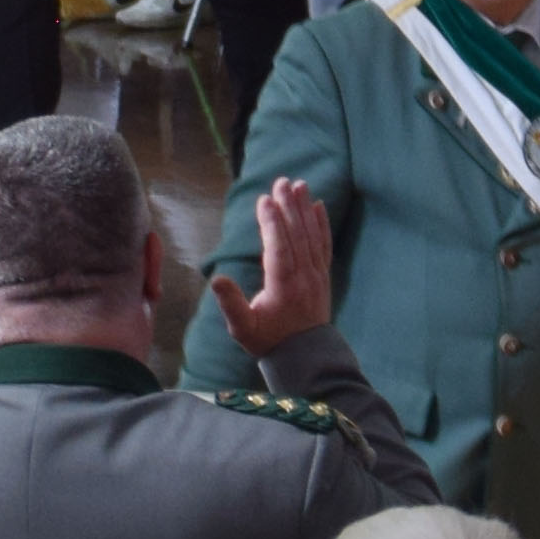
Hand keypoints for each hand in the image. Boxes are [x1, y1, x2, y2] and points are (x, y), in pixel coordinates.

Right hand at [207, 178, 340, 356]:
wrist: (304, 357)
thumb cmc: (268, 340)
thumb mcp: (243, 328)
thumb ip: (231, 303)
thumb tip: (216, 279)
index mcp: (283, 286)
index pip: (278, 247)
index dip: (272, 223)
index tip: (265, 200)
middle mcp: (303, 276)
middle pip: (296, 235)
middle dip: (289, 206)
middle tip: (281, 181)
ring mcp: (316, 275)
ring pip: (311, 236)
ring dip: (304, 209)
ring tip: (299, 185)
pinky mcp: (323, 276)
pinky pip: (323, 245)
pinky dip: (321, 225)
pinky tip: (318, 206)